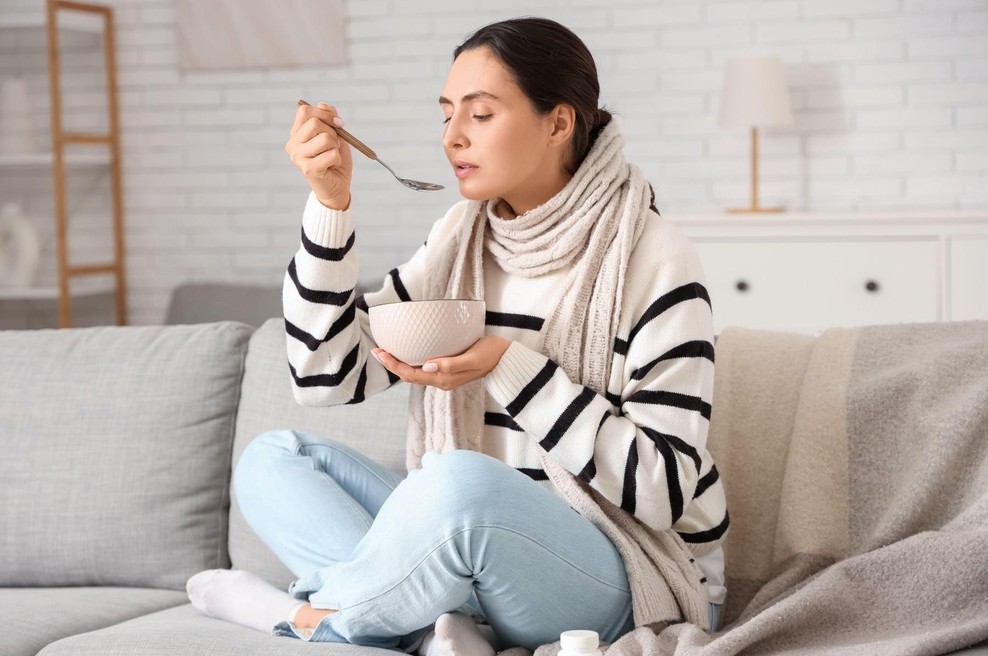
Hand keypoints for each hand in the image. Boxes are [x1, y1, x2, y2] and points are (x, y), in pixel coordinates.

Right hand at [286, 101, 352, 209]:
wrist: (337, 187)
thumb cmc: (334, 160)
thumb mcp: (335, 135)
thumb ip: (329, 119)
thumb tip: (324, 106)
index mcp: (296, 133)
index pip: (305, 111)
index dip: (324, 113)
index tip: (338, 123)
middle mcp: (293, 144)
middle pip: (315, 123)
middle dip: (332, 132)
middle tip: (334, 145)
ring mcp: (298, 157)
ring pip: (325, 138)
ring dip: (335, 147)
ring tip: (332, 156)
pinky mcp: (308, 169)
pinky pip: (331, 154)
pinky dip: (338, 159)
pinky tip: (332, 166)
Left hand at [372, 337, 511, 391]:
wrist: (507, 359)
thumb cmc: (492, 354)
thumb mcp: (473, 358)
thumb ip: (451, 364)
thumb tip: (427, 366)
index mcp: (445, 379)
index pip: (412, 375)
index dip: (394, 365)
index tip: (380, 352)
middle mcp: (442, 380)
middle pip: (409, 375)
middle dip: (391, 364)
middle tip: (376, 350)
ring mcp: (445, 376)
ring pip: (415, 373)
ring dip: (399, 363)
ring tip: (385, 351)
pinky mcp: (448, 368)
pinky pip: (424, 368)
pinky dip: (411, 360)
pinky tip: (407, 351)